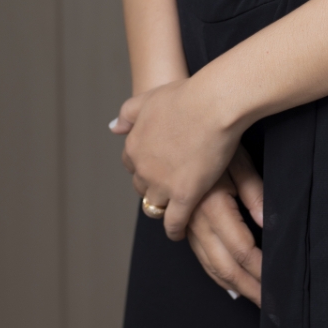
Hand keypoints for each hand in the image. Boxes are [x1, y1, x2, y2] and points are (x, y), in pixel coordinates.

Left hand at [110, 77, 240, 239]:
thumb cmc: (188, 95)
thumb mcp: (150, 98)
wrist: (213, 104)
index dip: (145, 164)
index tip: (156, 164)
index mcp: (134, 145)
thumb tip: (113, 128)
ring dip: (163, 207)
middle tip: (169, 183)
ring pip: (155, 205)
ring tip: (174, 208)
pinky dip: (174, 229)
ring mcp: (163, 184)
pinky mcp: (185, 196)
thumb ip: (128, 113)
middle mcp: (143, 168)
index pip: (131, 163)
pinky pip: (174, 222)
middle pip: (142, 186)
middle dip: (152, 185)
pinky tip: (179, 232)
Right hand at [186, 146, 263, 304]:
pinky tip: (228, 281)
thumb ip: (254, 193)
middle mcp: (196, 220)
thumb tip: (269, 223)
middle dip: (248, 287)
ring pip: (209, 264)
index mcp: (212, 206)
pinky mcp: (182, 220)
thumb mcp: (239, 160)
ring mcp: (186, 223)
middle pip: (224, 266)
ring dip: (232, 284)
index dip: (260, 270)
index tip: (276, 285)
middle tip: (270, 304)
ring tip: (254, 297)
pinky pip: (198, 255)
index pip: (241, 249)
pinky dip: (214, 272)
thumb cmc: (213, 136)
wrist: (177, 121)